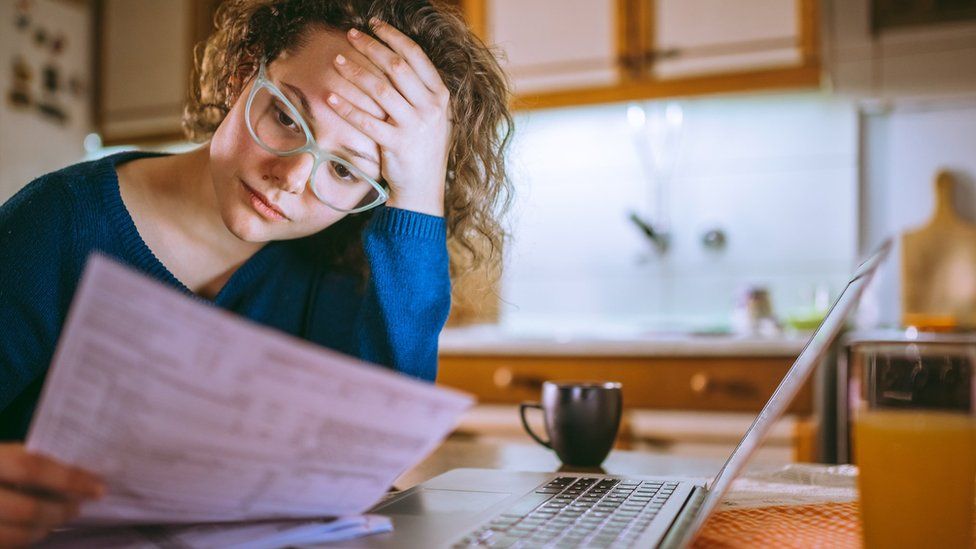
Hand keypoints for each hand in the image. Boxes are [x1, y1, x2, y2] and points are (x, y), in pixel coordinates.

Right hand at [0, 444, 103, 546]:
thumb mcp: (1, 454)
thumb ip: (30, 460)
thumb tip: (78, 471)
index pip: (33, 468)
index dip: (69, 479)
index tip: (97, 487)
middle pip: (27, 509)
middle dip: (59, 511)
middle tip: (77, 507)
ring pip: (16, 535)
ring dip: (44, 528)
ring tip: (57, 519)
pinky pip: (6, 544)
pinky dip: (24, 539)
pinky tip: (34, 529)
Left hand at [329, 19, 451, 216]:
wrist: (424, 189)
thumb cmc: (423, 149)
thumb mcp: (434, 117)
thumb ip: (420, 91)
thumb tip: (396, 59)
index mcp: (440, 96)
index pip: (416, 56)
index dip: (393, 37)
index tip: (374, 25)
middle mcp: (431, 108)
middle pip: (396, 67)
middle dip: (371, 47)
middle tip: (351, 35)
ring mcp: (415, 127)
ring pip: (380, 90)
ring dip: (356, 72)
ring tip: (338, 60)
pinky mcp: (397, 145)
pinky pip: (367, 121)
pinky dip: (346, 108)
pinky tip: (330, 97)